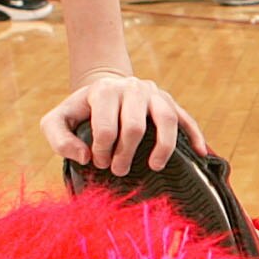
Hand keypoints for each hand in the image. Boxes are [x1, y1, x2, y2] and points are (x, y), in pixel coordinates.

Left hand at [42, 69, 192, 175]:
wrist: (104, 91)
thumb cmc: (81, 112)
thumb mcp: (58, 121)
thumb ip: (59, 138)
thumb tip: (84, 157)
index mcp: (104, 91)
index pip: (106, 128)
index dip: (101, 152)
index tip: (97, 163)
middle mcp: (132, 87)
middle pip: (135, 127)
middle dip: (125, 154)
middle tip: (118, 170)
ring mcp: (154, 93)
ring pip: (166, 120)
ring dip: (161, 148)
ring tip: (154, 167)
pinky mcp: (170, 102)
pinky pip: (186, 118)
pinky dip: (195, 135)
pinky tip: (200, 153)